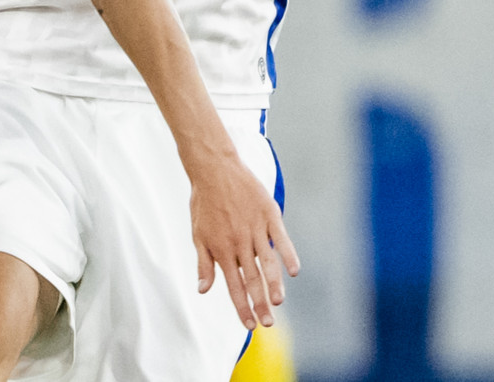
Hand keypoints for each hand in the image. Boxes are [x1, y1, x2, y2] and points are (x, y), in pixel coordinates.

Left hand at [190, 149, 299, 329]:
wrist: (214, 168)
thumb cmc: (204, 202)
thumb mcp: (198, 234)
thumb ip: (203, 263)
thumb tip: (203, 291)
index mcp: (221, 249)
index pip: (234, 285)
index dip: (242, 307)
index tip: (250, 325)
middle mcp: (239, 242)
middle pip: (252, 279)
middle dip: (260, 303)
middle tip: (268, 323)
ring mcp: (255, 228)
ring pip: (268, 262)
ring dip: (274, 284)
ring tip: (279, 302)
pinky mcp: (269, 214)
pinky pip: (281, 238)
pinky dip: (289, 254)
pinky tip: (295, 271)